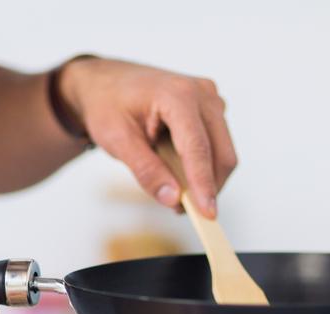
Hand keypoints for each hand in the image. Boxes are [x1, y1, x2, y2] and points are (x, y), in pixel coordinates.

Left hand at [58, 58, 236, 217]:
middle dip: (208, 187)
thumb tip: (173, 199)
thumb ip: (146, 170)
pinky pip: (217, 146)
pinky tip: (179, 173)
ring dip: (206, 179)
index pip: (198, 148)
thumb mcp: (117, 140)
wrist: (106, 83)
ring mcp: (211, 99)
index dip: (204, 184)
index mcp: (178, 94)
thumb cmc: (107, 105)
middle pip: (221, 153)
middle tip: (183, 211)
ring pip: (223, 152)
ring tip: (176, 192)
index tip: (208, 215)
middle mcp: (202, 93)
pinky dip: (203, 167)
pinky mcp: (211, 110)